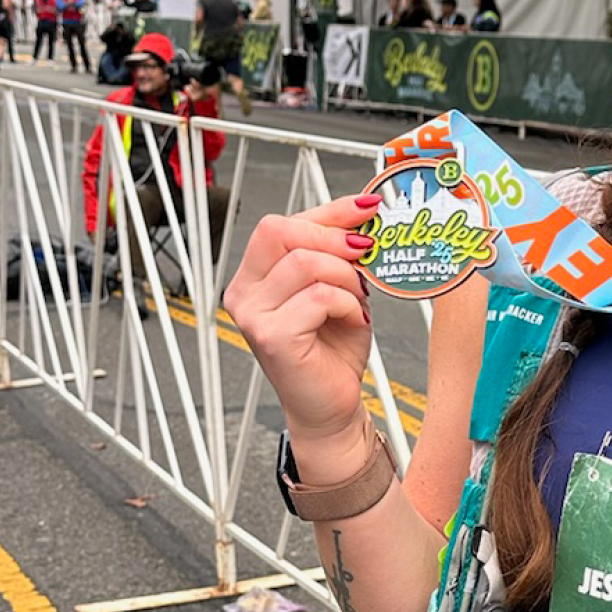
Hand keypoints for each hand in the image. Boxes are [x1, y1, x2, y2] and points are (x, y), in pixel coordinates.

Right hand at [222, 194, 380, 451]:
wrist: (331, 404)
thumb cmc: (333, 349)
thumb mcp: (340, 288)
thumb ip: (340, 254)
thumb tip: (365, 214)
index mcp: (255, 275)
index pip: (280, 223)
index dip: (328, 211)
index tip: (367, 207)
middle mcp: (244, 292)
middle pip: (280, 230)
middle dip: (334, 238)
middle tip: (365, 256)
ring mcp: (252, 314)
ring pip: (303, 262)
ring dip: (345, 276)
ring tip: (357, 300)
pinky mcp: (271, 336)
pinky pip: (318, 296)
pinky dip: (347, 304)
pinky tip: (354, 320)